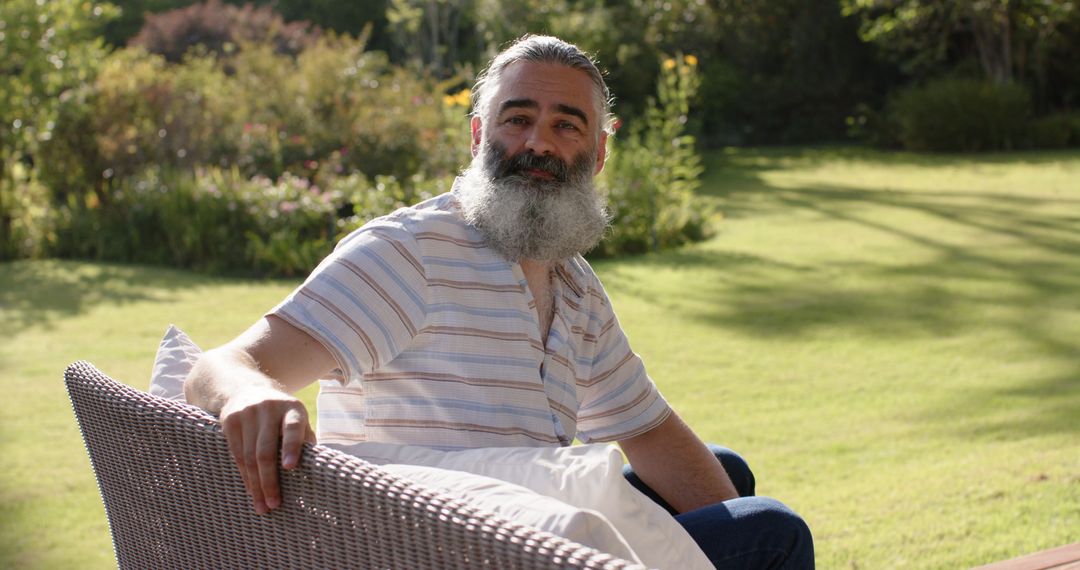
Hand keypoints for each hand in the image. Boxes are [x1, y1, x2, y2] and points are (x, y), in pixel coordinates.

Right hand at [219, 386, 315, 513]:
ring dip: (255, 484)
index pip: (292, 428)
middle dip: (269, 480)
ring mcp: (247, 414)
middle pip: (266, 450)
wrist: (247, 390)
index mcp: (291, 408)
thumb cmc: (282, 415)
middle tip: (274, 504)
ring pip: (249, 457)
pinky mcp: (230, 422)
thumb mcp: (297, 419)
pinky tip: (251, 490)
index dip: (291, 447)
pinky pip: (237, 455)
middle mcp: (268, 409)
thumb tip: (316, 469)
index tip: (290, 467)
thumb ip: (305, 440)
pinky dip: (245, 476)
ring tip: (262, 505)